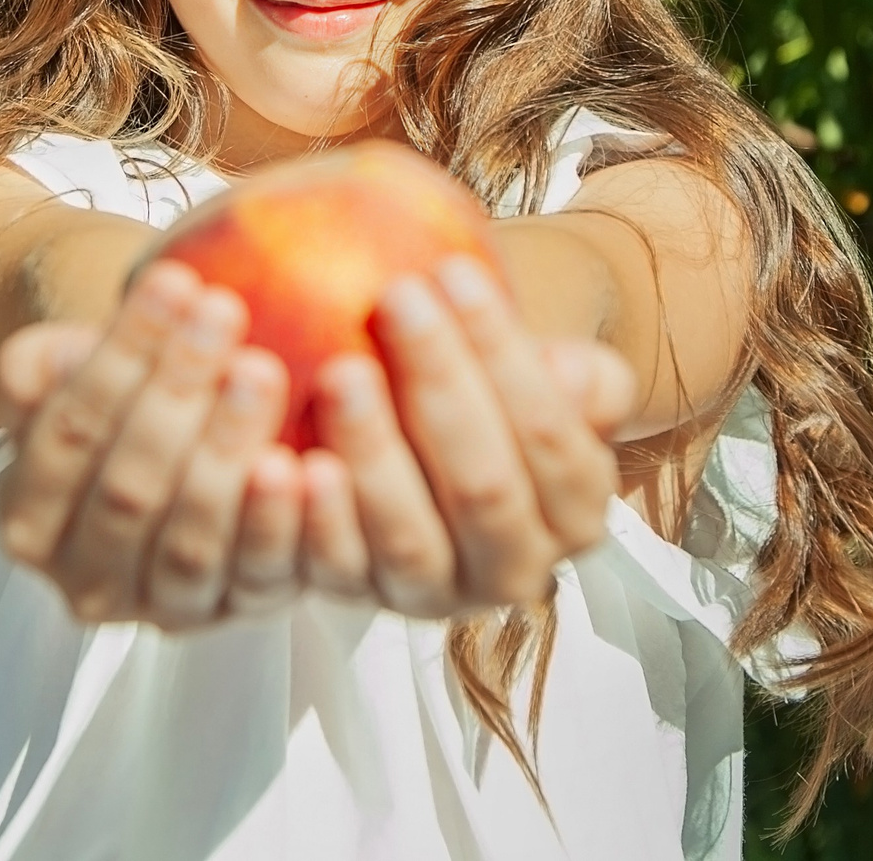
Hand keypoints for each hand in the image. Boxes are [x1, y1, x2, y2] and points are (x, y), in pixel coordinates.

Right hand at [0, 262, 304, 627]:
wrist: (189, 445)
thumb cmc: (129, 402)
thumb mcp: (75, 376)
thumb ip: (45, 368)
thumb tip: (38, 363)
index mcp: (30, 521)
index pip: (66, 437)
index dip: (116, 361)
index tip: (172, 283)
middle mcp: (89, 583)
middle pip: (129, 489)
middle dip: (176, 391)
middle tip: (224, 310)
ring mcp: (167, 608)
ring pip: (192, 541)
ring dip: (227, 450)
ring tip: (262, 370)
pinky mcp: (241, 612)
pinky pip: (263, 577)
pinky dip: (283, 522)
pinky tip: (310, 461)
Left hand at [301, 256, 634, 616]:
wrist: (429, 443)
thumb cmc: (490, 395)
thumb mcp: (552, 380)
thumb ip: (584, 378)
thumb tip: (573, 372)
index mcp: (576, 510)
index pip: (547, 432)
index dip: (504, 353)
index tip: (455, 272)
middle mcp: (515, 567)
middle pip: (484, 483)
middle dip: (441, 387)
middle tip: (396, 300)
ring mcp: (436, 594)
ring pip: (410, 537)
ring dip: (375, 453)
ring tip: (341, 373)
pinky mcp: (360, 600)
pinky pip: (337, 570)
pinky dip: (316, 520)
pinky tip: (288, 461)